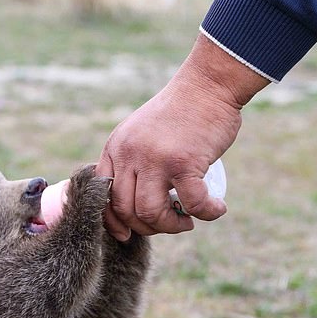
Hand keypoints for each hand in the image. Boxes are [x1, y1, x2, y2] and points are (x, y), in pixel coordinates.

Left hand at [97, 33, 268, 240]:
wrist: (207, 84)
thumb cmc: (180, 111)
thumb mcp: (140, 132)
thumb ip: (131, 160)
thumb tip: (134, 201)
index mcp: (116, 147)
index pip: (101, 195)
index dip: (112, 221)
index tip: (127, 233)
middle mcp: (130, 154)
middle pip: (126, 209)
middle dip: (147, 227)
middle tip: (170, 222)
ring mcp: (155, 158)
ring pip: (151, 213)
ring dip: (171, 226)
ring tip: (187, 221)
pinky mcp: (184, 162)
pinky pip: (192, 203)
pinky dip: (207, 212)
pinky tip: (216, 209)